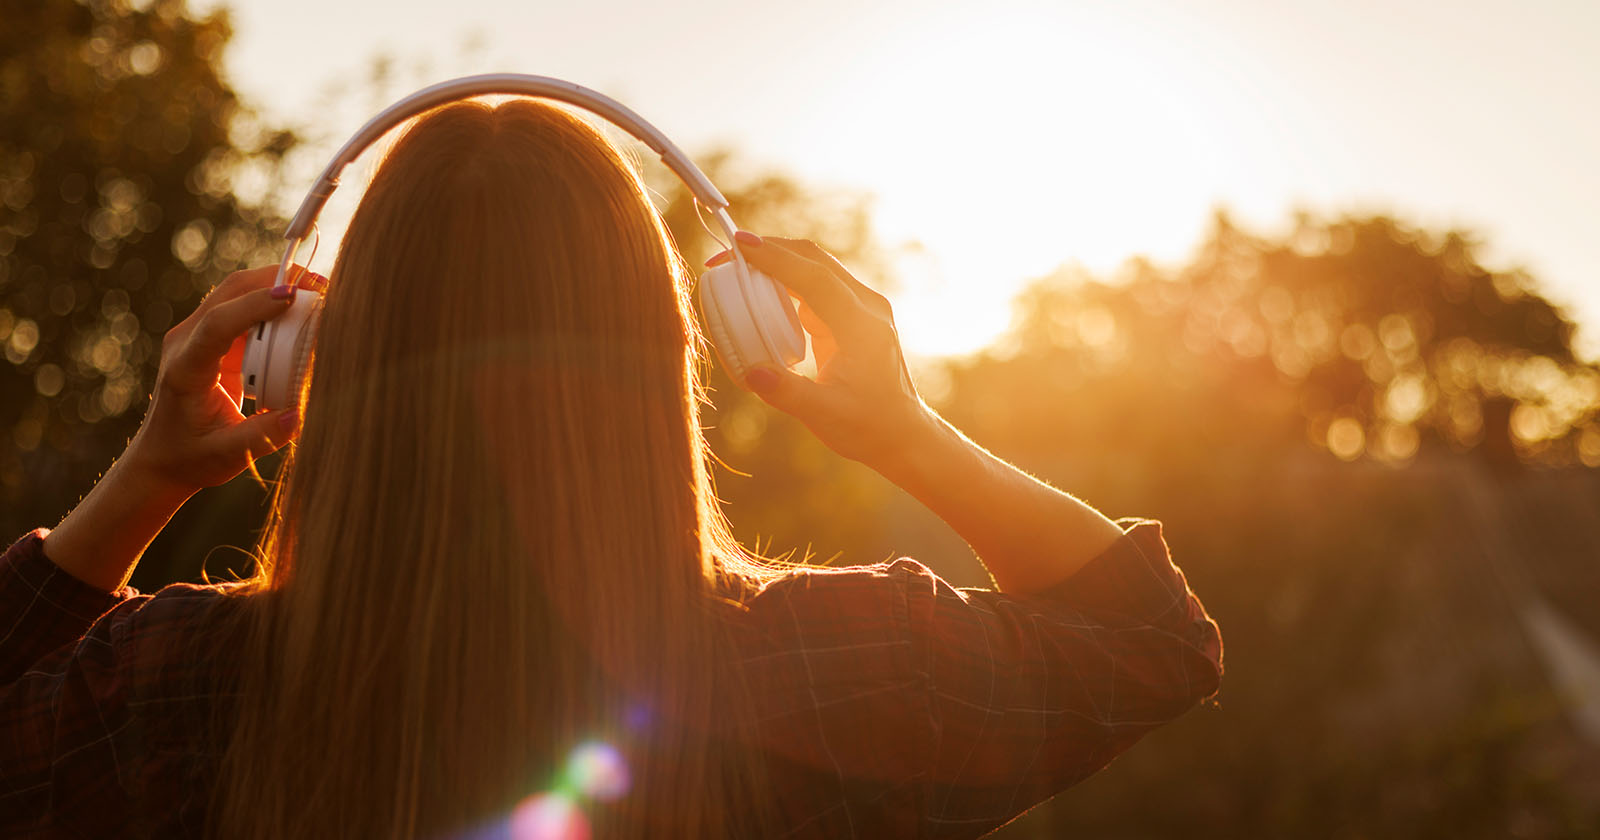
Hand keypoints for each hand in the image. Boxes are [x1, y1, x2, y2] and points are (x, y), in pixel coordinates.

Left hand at [121, 265, 324, 497]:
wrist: (162, 456)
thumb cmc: (191, 458)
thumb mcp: (227, 456)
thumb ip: (262, 436)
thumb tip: (300, 413)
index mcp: (186, 370)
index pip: (218, 324)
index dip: (254, 306)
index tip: (292, 297)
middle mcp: (186, 342)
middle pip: (229, 291)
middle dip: (275, 279)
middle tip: (322, 284)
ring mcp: (198, 335)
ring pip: (237, 289)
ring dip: (276, 283)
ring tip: (319, 291)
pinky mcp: (213, 337)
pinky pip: (244, 305)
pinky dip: (274, 299)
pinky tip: (303, 307)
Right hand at [706, 233, 933, 465]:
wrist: (900, 434)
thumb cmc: (867, 426)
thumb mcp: (824, 415)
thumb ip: (787, 393)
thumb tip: (751, 372)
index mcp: (863, 325)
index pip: (816, 278)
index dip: (777, 258)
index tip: (740, 245)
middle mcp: (867, 307)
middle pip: (815, 261)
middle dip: (771, 250)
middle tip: (728, 252)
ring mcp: (861, 309)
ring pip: (815, 271)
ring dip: (778, 264)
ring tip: (737, 269)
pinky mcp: (851, 318)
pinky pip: (815, 289)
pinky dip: (786, 285)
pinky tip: (760, 292)